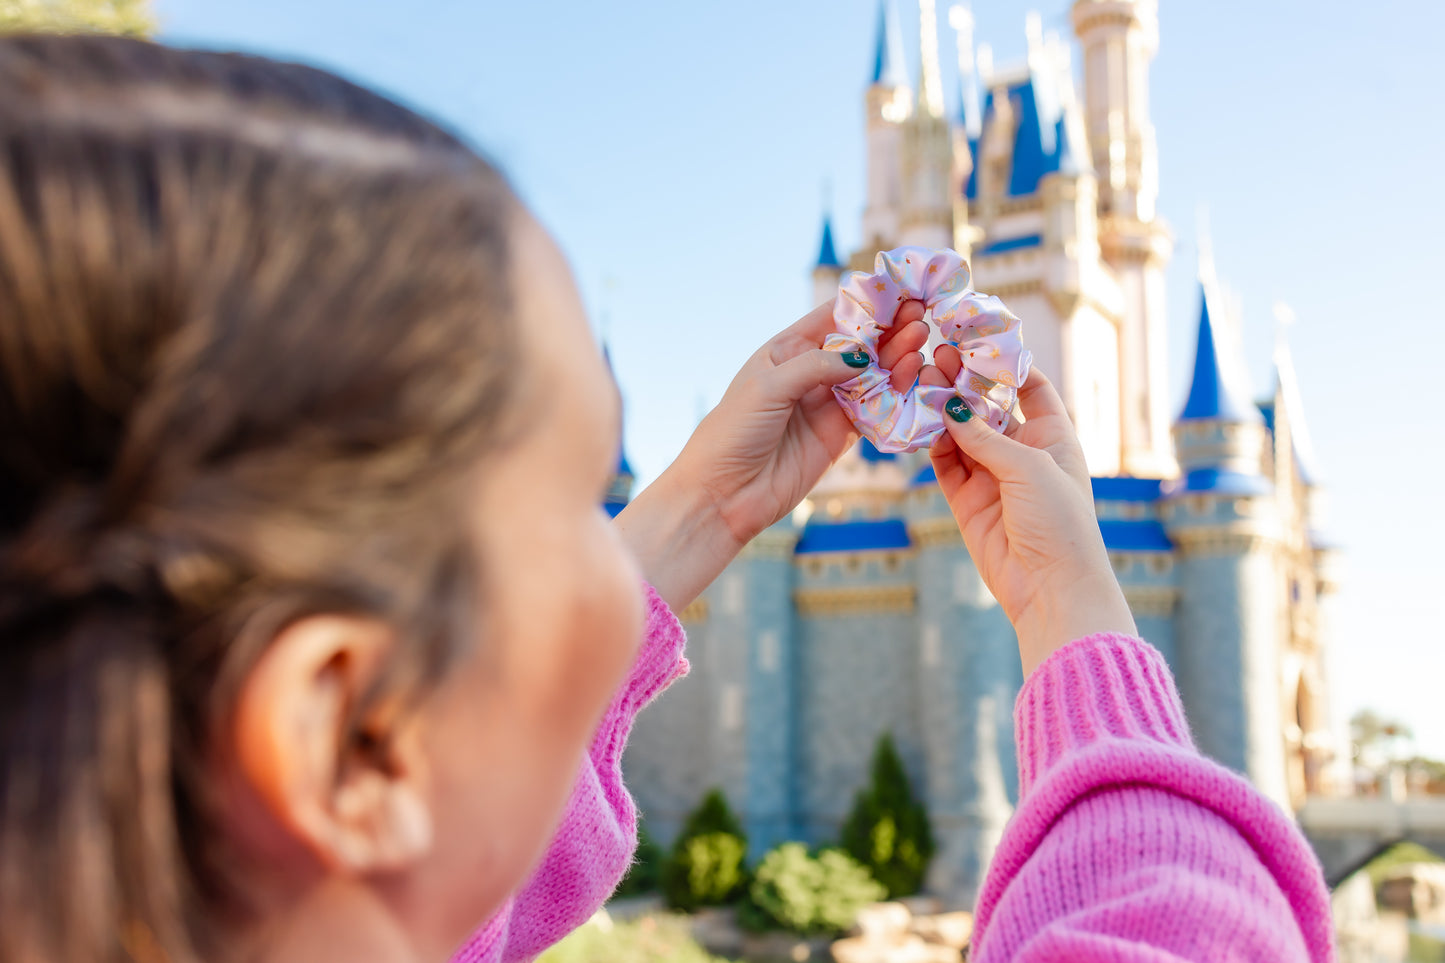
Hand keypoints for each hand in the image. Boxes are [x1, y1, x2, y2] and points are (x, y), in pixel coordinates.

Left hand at [616, 299, 930, 610]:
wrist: (723, 495)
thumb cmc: (733, 432)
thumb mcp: (769, 387)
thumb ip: (816, 366)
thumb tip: (862, 356)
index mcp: (787, 350)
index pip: (833, 316)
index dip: (867, 302)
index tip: (900, 290)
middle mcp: (810, 373)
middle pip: (859, 344)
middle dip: (889, 329)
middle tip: (920, 316)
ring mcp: (827, 404)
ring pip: (872, 376)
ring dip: (897, 359)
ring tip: (919, 344)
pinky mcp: (840, 436)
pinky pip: (875, 411)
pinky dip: (896, 396)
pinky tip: (914, 379)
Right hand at [924, 359, 1135, 675]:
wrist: (1050, 589)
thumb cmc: (1059, 522)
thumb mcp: (1029, 468)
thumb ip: (985, 436)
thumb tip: (948, 405)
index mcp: (1053, 437)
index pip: (1031, 387)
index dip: (1006, 364)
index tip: (977, 338)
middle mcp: (1022, 453)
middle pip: (988, 406)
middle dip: (963, 382)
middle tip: (937, 355)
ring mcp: (993, 476)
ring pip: (961, 432)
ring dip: (941, 409)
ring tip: (920, 379)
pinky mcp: (966, 501)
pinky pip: (944, 464)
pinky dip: (930, 443)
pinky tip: (915, 420)